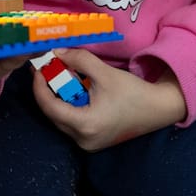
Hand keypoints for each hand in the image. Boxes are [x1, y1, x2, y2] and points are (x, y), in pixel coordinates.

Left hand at [30, 48, 186, 150]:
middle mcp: (83, 140)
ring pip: (61, 119)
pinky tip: (72, 90)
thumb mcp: (104, 73)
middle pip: (53, 114)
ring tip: (58, 77)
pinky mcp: (92, 141)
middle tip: (46, 70)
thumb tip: (57, 51)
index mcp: (86, 125)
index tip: (37, 69)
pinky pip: (71, 123)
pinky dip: (67, 106)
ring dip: (57, 98)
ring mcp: (88, 144)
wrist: (158, 109)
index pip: (50, 107)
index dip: (39, 87)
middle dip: (47, 90)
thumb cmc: (133, 92)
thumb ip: (79, 60)